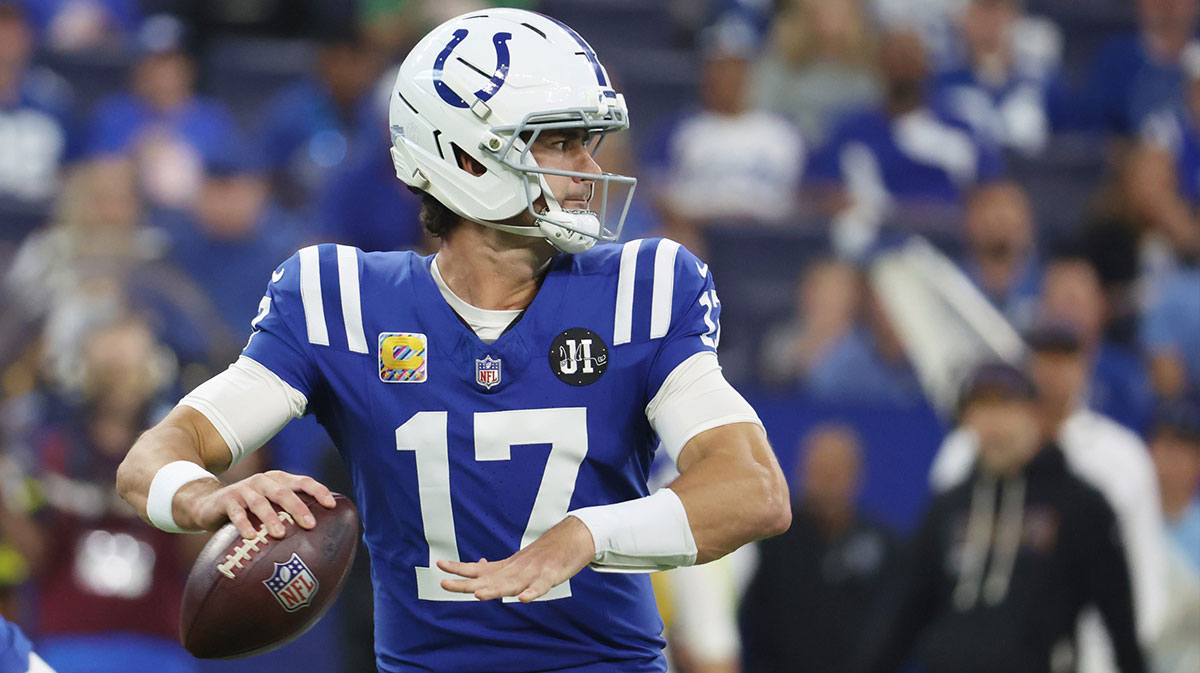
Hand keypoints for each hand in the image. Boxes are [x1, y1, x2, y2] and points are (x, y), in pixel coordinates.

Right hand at [179, 470, 335, 538]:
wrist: (209, 504)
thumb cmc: (249, 509)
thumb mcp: (270, 506)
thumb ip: (289, 514)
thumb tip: (319, 537)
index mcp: (279, 480)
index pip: (303, 481)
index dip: (318, 491)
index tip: (331, 506)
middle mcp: (264, 481)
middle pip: (284, 492)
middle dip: (298, 508)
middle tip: (310, 525)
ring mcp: (245, 489)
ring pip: (261, 502)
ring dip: (271, 518)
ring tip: (280, 534)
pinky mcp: (227, 499)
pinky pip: (236, 512)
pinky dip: (244, 524)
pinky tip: (250, 536)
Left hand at [437, 516, 595, 602]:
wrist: (573, 537)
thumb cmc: (544, 552)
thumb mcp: (518, 560)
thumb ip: (498, 567)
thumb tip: (478, 564)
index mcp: (507, 567)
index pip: (478, 570)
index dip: (459, 568)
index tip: (440, 565)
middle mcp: (516, 569)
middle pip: (488, 580)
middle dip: (466, 584)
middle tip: (444, 584)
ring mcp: (533, 572)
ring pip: (511, 584)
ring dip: (495, 590)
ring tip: (479, 595)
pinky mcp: (552, 575)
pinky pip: (541, 586)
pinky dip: (533, 592)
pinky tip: (525, 599)